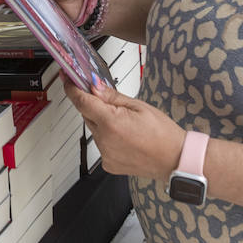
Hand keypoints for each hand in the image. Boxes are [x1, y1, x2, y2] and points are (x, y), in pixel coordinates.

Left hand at [65, 79, 183, 181]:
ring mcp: (105, 154)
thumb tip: (94, 86)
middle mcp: (104, 140)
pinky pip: (101, 144)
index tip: (67, 78)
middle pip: (88, 115)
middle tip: (112, 103)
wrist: (175, 159)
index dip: (72, 88)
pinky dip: (108, 138)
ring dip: (103, 123)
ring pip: (94, 130)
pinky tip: (125, 137)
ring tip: (127, 125)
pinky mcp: (108, 164)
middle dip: (95, 106)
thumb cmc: (163, 134)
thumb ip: (112, 97)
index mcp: (111, 123)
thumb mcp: (139, 106)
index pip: (81, 101)